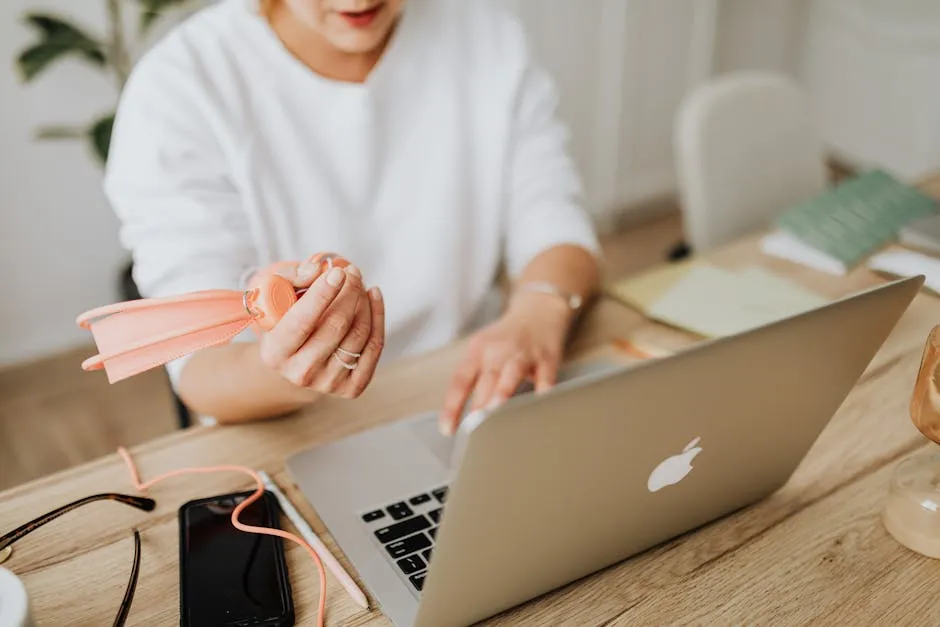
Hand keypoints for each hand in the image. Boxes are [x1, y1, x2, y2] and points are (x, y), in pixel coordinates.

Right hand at [258, 259, 384, 397]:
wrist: (294, 358)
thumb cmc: (283, 319)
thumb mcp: (274, 294)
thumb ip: (291, 276)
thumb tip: (318, 270)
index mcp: (275, 353)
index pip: (303, 321)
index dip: (323, 294)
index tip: (338, 271)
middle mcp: (300, 373)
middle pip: (337, 325)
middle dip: (349, 291)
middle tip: (352, 271)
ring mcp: (328, 383)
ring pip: (359, 333)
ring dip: (364, 301)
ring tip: (359, 283)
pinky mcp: (352, 387)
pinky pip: (374, 346)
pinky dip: (378, 316)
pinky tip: (373, 297)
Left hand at [439, 293, 572, 434]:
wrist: (538, 309)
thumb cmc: (506, 338)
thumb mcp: (484, 350)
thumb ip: (476, 378)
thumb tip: (465, 417)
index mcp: (478, 351)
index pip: (460, 381)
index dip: (452, 406)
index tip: (447, 429)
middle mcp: (498, 350)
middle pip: (485, 379)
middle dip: (478, 405)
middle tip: (471, 430)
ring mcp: (524, 353)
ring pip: (511, 373)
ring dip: (502, 392)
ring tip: (494, 411)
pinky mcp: (547, 358)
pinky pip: (545, 377)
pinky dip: (542, 391)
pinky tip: (538, 405)